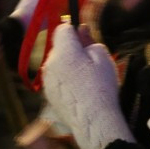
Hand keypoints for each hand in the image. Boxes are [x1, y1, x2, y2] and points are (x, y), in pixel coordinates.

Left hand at [42, 24, 133, 148]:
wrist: (94, 120)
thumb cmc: (101, 86)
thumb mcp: (103, 57)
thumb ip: (89, 40)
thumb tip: (81, 30)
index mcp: (63, 51)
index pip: (62, 28)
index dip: (75, 30)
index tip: (86, 37)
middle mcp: (49, 63)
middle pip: (59, 46)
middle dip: (71, 48)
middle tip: (90, 60)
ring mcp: (46, 80)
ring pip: (57, 63)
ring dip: (67, 64)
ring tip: (85, 78)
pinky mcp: (48, 94)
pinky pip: (56, 78)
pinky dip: (64, 79)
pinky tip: (78, 90)